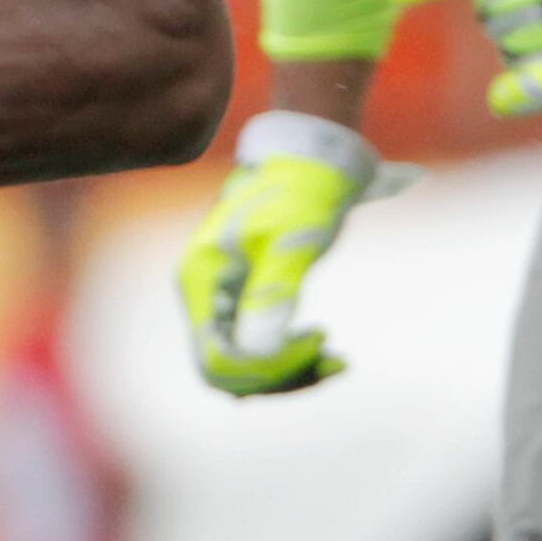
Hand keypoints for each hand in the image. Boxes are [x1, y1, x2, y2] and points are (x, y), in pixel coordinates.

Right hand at [177, 111, 411, 396]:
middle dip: (282, 376)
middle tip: (334, 357)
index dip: (267, 366)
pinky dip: (294, 362)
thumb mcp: (292, 239)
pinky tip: (331, 355)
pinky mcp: (245, 308)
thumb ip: (273, 291)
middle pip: (228, 374)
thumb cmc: (301, 193)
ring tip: (340, 363)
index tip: (320, 335)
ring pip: (246, 371)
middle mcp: (203, 299)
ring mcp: (221, 305)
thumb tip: (257, 350)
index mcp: (200, 280)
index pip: (217, 358)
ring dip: (293, 376)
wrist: (309, 164)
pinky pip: (261, 355)